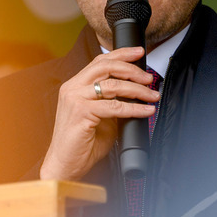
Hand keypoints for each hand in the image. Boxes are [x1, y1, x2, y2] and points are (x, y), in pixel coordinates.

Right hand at [40, 47, 159, 180]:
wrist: (65, 164)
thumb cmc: (81, 142)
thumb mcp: (100, 115)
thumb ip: (112, 101)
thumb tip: (135, 94)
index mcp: (74, 85)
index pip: (99, 61)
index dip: (121, 54)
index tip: (138, 53)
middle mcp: (73, 88)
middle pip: (106, 66)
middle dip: (132, 69)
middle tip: (148, 77)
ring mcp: (75, 99)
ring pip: (113, 85)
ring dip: (137, 89)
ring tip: (151, 95)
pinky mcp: (81, 113)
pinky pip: (115, 107)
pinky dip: (134, 108)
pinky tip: (146, 111)